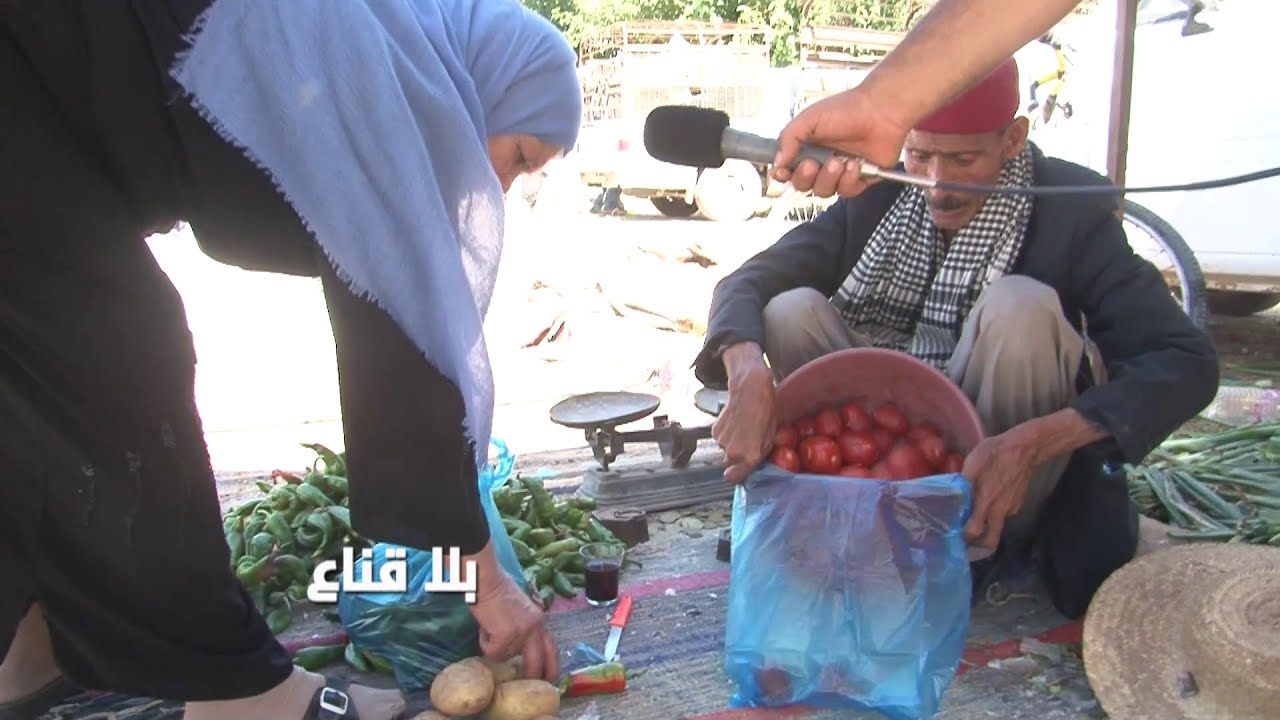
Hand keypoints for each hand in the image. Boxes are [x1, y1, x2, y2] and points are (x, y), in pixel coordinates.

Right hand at [465, 542, 557, 681]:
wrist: (486, 579)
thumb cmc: (497, 588)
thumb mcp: (520, 608)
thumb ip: (524, 625)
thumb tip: (517, 643)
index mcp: (540, 621)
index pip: (552, 649)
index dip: (551, 666)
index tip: (550, 679)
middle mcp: (536, 628)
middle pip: (537, 663)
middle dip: (532, 677)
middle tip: (524, 685)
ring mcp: (522, 633)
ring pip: (505, 656)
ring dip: (494, 647)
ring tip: (489, 626)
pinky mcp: (506, 637)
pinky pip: (491, 652)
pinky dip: (484, 643)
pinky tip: (484, 626)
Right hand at [713, 343, 775, 484]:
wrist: (750, 390)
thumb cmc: (765, 413)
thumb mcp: (770, 438)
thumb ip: (759, 456)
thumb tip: (752, 466)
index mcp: (749, 456)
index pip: (733, 478)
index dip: (737, 475)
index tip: (742, 470)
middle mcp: (732, 452)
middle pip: (730, 463)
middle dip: (737, 457)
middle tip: (747, 442)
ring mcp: (721, 442)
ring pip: (724, 450)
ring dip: (732, 443)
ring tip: (743, 428)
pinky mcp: (714, 431)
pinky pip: (720, 439)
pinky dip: (726, 434)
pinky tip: (735, 422)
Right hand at [772, 86, 912, 198]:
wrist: (881, 111)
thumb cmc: (846, 109)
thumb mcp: (809, 119)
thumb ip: (788, 139)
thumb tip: (777, 164)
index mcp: (807, 148)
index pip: (788, 171)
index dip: (783, 176)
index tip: (783, 172)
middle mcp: (822, 161)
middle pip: (803, 185)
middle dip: (805, 177)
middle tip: (813, 164)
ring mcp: (841, 172)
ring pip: (824, 191)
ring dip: (829, 178)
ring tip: (840, 161)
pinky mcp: (860, 179)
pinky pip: (846, 192)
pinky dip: (849, 179)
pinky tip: (855, 163)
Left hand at [959, 430, 1038, 548]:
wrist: (1025, 448)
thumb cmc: (996, 453)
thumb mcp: (973, 462)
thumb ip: (962, 481)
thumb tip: (952, 496)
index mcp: (987, 500)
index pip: (974, 531)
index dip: (964, 538)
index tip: (954, 536)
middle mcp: (1000, 510)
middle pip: (990, 540)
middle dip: (978, 545)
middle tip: (965, 540)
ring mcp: (1011, 508)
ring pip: (996, 526)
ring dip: (985, 525)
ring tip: (973, 515)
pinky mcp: (1018, 504)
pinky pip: (1003, 515)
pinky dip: (994, 513)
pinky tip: (989, 500)